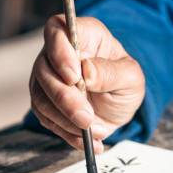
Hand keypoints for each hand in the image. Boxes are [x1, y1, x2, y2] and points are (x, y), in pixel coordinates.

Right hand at [29, 15, 144, 152]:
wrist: (117, 104)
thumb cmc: (124, 81)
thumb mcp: (131, 77)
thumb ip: (111, 73)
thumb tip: (87, 71)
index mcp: (81, 35)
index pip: (57, 31)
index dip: (60, 53)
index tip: (73, 77)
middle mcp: (57, 53)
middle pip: (45, 71)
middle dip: (64, 98)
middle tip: (86, 118)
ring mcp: (47, 79)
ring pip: (41, 98)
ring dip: (66, 120)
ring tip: (94, 131)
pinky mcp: (45, 103)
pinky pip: (47, 119)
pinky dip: (68, 133)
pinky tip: (88, 141)